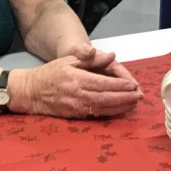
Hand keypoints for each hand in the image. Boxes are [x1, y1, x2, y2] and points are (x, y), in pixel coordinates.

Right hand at [22, 43, 142, 117]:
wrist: (31, 92)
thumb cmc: (51, 73)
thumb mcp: (68, 59)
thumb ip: (90, 58)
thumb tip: (111, 55)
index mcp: (76, 78)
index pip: (103, 83)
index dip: (119, 85)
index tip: (133, 85)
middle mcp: (76, 94)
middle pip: (106, 98)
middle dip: (125, 98)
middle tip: (139, 96)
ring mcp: (75, 107)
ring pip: (102, 109)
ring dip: (120, 107)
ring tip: (134, 103)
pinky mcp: (74, 116)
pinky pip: (95, 115)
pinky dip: (110, 113)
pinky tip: (120, 110)